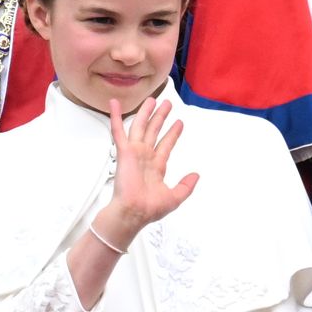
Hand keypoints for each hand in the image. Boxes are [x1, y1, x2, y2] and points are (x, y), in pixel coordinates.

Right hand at [100, 96, 200, 236]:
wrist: (134, 212)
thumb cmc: (150, 208)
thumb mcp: (174, 197)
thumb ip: (186, 186)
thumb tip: (196, 176)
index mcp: (156, 167)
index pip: (166, 145)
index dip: (173, 134)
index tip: (179, 123)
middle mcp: (145, 157)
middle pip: (154, 131)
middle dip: (160, 117)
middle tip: (167, 104)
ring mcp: (134, 153)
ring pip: (140, 127)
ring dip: (145, 113)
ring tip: (152, 99)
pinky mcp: (124, 152)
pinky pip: (119, 131)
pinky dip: (116, 117)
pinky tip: (115, 104)